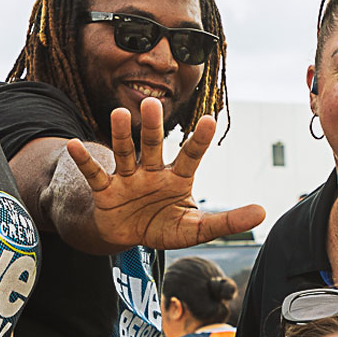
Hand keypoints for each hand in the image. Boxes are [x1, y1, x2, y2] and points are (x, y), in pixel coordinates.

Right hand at [65, 98, 265, 249]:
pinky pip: (94, 174)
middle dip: (153, 127)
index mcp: (177, 178)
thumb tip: (263, 211)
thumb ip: (226, 221)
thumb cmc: (164, 225)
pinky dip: (85, 161)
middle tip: (152, 102)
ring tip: (119, 114)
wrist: (127, 235)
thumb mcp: (196, 228)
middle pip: (153, 146)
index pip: (190, 156)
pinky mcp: (105, 191)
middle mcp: (152, 171)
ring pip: (124, 153)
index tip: (209, 118)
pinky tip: (75, 145)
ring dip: (121, 135)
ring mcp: (127, 178)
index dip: (199, 140)